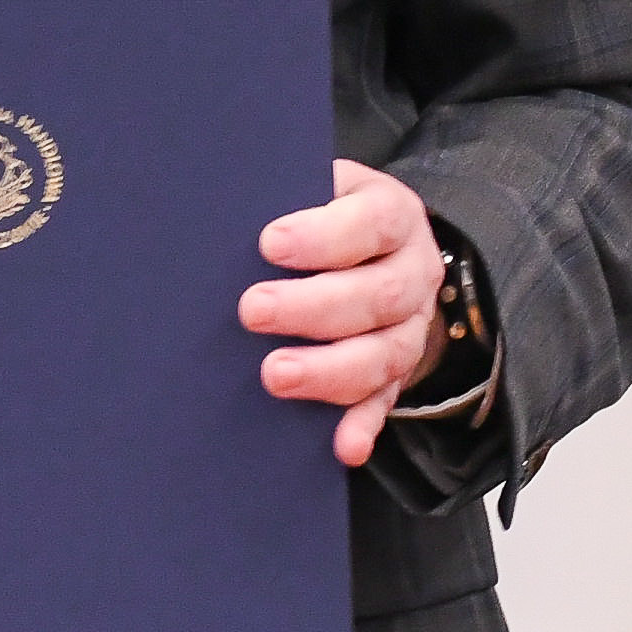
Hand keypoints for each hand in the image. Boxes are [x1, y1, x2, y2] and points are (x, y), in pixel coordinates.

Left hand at [245, 160, 444, 470]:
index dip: (324, 236)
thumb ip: (283, 195)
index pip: (373, 224)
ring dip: (331, 370)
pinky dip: (365, 426)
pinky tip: (344, 446)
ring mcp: (410, 328)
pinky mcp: (397, 375)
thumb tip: (217, 216)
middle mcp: (414, 272)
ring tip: (275, 375)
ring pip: (387, 355)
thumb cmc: (320, 215)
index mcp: (394, 215)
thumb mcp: (313, 186)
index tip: (268, 243)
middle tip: (252, 310)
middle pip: (381, 295)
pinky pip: (385, 403)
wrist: (375, 250)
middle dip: (314, 307)